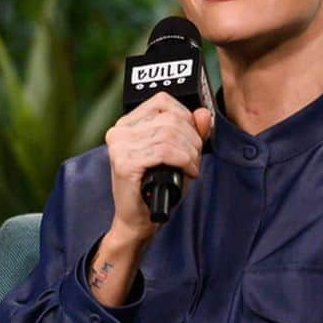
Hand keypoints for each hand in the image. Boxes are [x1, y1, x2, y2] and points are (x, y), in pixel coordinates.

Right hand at [104, 92, 213, 244]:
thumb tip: (203, 113)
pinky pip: (165, 152)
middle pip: (170, 119)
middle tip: (194, 159)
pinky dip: (184, 161)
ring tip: (191, 167)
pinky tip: (187, 172)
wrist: (139, 220)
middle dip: (193, 139)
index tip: (192, 139)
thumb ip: (193, 131)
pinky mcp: (124, 162)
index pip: (163, 101)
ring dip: (190, 153)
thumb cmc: (157, 188)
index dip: (186, 118)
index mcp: (128, 123)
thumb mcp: (180, 154)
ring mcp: (119, 146)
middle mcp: (120, 131)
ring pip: (170, 134)